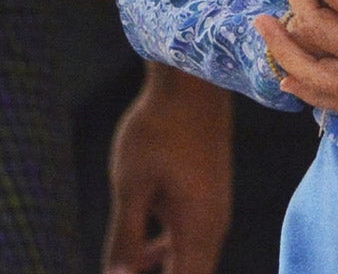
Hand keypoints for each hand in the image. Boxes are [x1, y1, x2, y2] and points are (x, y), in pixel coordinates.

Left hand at [104, 62, 232, 273]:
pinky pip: (191, 238)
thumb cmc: (158, 130)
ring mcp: (213, 209)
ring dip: (165, 269)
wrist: (193, 82)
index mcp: (197, 229)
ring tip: (128, 269)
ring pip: (191, 259)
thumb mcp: (131, 185)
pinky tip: (144, 251)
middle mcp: (213, 225)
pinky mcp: (207, 195)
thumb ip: (125, 237)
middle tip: (124, 271)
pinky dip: (168, 251)